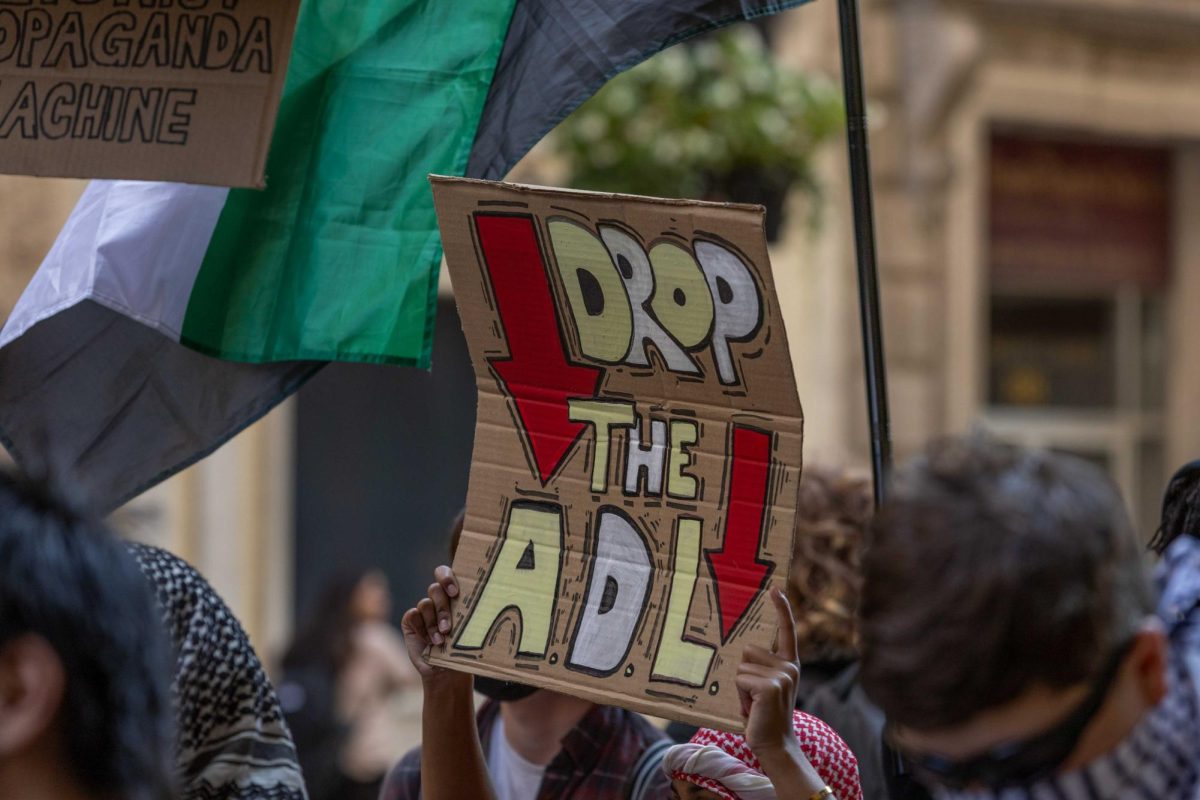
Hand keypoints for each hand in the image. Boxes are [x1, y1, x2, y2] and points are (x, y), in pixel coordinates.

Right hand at [400, 565, 466, 688]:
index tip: (455, 592)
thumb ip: (472, 614)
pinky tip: (429, 642)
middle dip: (442, 608)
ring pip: (425, 604)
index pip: (445, 573)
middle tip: (448, 627)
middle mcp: (437, 599)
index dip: (447, 578)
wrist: (446, 669)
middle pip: (435, 589)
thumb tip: (492, 603)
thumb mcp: (470, 630)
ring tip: (440, 640)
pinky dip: (422, 629)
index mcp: (453, 595)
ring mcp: (423, 609)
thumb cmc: (463, 647)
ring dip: (433, 623)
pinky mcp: (411, 620)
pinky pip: (413, 615)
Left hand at [736, 587, 803, 765]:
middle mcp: (789, 666)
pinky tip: (751, 708)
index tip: (775, 588)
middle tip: (753, 696)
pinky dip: (740, 695)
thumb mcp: (766, 686)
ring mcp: (782, 676)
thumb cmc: (763, 714)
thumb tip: (742, 649)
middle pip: (747, 650)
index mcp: (789, 663)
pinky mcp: (770, 686)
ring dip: (740, 687)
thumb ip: (761, 667)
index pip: (787, 630)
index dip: (782, 608)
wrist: (774, 744)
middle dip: (743, 673)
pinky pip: (740, 679)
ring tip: (752, 703)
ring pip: (741, 666)